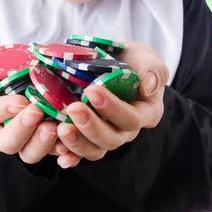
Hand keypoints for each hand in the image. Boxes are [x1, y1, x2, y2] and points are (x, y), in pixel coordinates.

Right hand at [0, 51, 81, 164]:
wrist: (14, 68)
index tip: (18, 101)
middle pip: (6, 143)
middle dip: (23, 130)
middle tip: (37, 112)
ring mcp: (21, 139)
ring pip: (29, 153)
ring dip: (43, 144)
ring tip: (56, 128)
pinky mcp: (41, 140)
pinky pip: (52, 152)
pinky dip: (62, 150)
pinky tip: (70, 143)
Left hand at [54, 41, 169, 166]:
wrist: (114, 63)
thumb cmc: (133, 61)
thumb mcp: (146, 57)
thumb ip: (153, 69)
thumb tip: (148, 86)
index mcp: (145, 112)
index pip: (132, 118)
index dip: (113, 109)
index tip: (92, 91)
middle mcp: (126, 129)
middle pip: (112, 138)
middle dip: (91, 126)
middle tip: (73, 109)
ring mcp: (107, 135)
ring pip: (95, 149)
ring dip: (77, 143)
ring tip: (61, 128)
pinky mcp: (88, 138)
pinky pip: (79, 152)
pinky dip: (69, 154)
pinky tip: (58, 151)